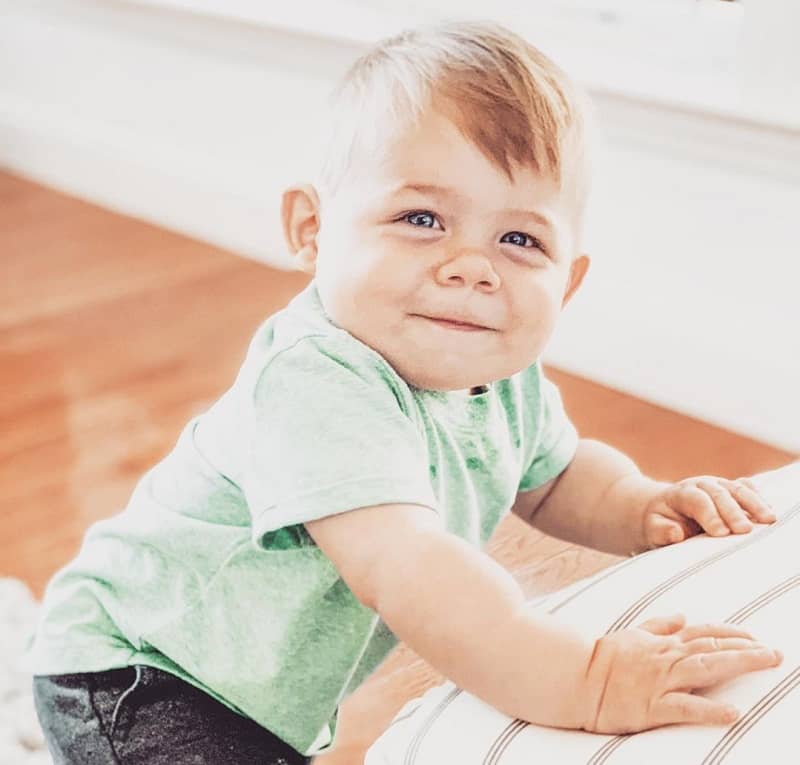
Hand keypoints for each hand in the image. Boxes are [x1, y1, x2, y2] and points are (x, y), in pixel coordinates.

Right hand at [581, 613, 782, 733]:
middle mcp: (666, 658)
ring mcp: (661, 680)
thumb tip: (683, 616)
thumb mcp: (633, 633)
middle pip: (712, 648)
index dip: (731, 634)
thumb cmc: (603, 656)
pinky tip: (733, 713)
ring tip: (765, 663)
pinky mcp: (653, 706)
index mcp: (662, 642)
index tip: (755, 637)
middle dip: (746, 649)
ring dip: (738, 664)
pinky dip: (710, 710)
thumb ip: (659, 625)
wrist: (576, 675)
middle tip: (775, 652)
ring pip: (706, 669)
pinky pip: (686, 707)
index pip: (703, 633)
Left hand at [642, 476, 776, 547]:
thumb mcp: (653, 529)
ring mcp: (718, 485)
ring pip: (738, 489)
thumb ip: (662, 531)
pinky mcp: (731, 490)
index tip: (721, 533)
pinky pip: (748, 489)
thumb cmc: (661, 523)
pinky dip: (759, 498)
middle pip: (719, 494)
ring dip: (754, 504)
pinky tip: (769, 512)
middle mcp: (700, 485)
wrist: (665, 509)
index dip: (709, 515)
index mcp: (680, 494)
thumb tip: (676, 533)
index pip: (696, 501)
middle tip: (744, 531)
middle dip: (733, 512)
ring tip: (768, 520)